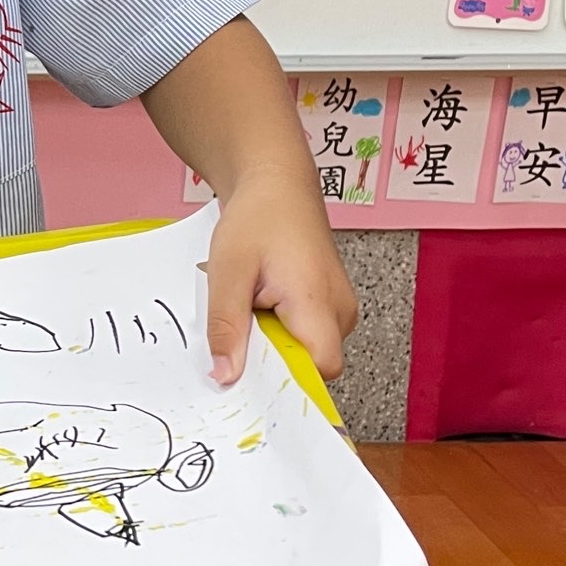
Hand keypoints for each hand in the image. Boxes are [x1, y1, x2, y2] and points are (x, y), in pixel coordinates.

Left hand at [202, 178, 358, 385]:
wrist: (278, 183)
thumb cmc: (258, 218)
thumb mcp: (228, 272)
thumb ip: (227, 327)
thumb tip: (225, 377)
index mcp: (318, 302)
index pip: (320, 369)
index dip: (286, 382)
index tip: (249, 381)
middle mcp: (340, 310)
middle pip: (311, 365)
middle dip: (271, 361)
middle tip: (237, 336)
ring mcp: (340, 308)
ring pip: (307, 352)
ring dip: (274, 344)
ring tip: (250, 310)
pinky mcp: (332, 305)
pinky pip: (308, 336)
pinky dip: (281, 331)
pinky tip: (261, 307)